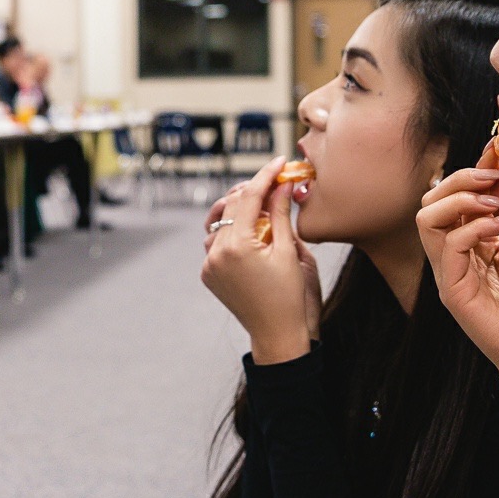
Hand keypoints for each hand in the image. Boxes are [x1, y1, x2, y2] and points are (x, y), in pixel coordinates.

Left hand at [204, 188, 323, 342]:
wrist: (277, 334)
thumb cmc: (290, 296)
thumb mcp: (289, 251)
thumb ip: (280, 213)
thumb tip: (282, 183)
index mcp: (237, 246)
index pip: (249, 197)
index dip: (265, 176)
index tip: (279, 162)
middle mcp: (216, 254)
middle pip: (230, 205)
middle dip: (252, 191)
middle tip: (274, 181)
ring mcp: (209, 265)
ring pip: (219, 222)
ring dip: (239, 210)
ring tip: (262, 206)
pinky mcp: (208, 274)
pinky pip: (216, 242)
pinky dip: (231, 231)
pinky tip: (250, 230)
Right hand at [415, 144, 498, 387]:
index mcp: (471, 243)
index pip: (454, 197)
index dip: (473, 171)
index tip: (498, 152)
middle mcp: (454, 256)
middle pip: (431, 201)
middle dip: (460, 179)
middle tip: (493, 176)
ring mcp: (449, 273)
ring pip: (427, 218)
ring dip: (461, 199)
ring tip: (496, 203)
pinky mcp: (452, 291)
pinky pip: (447, 246)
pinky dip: (473, 227)